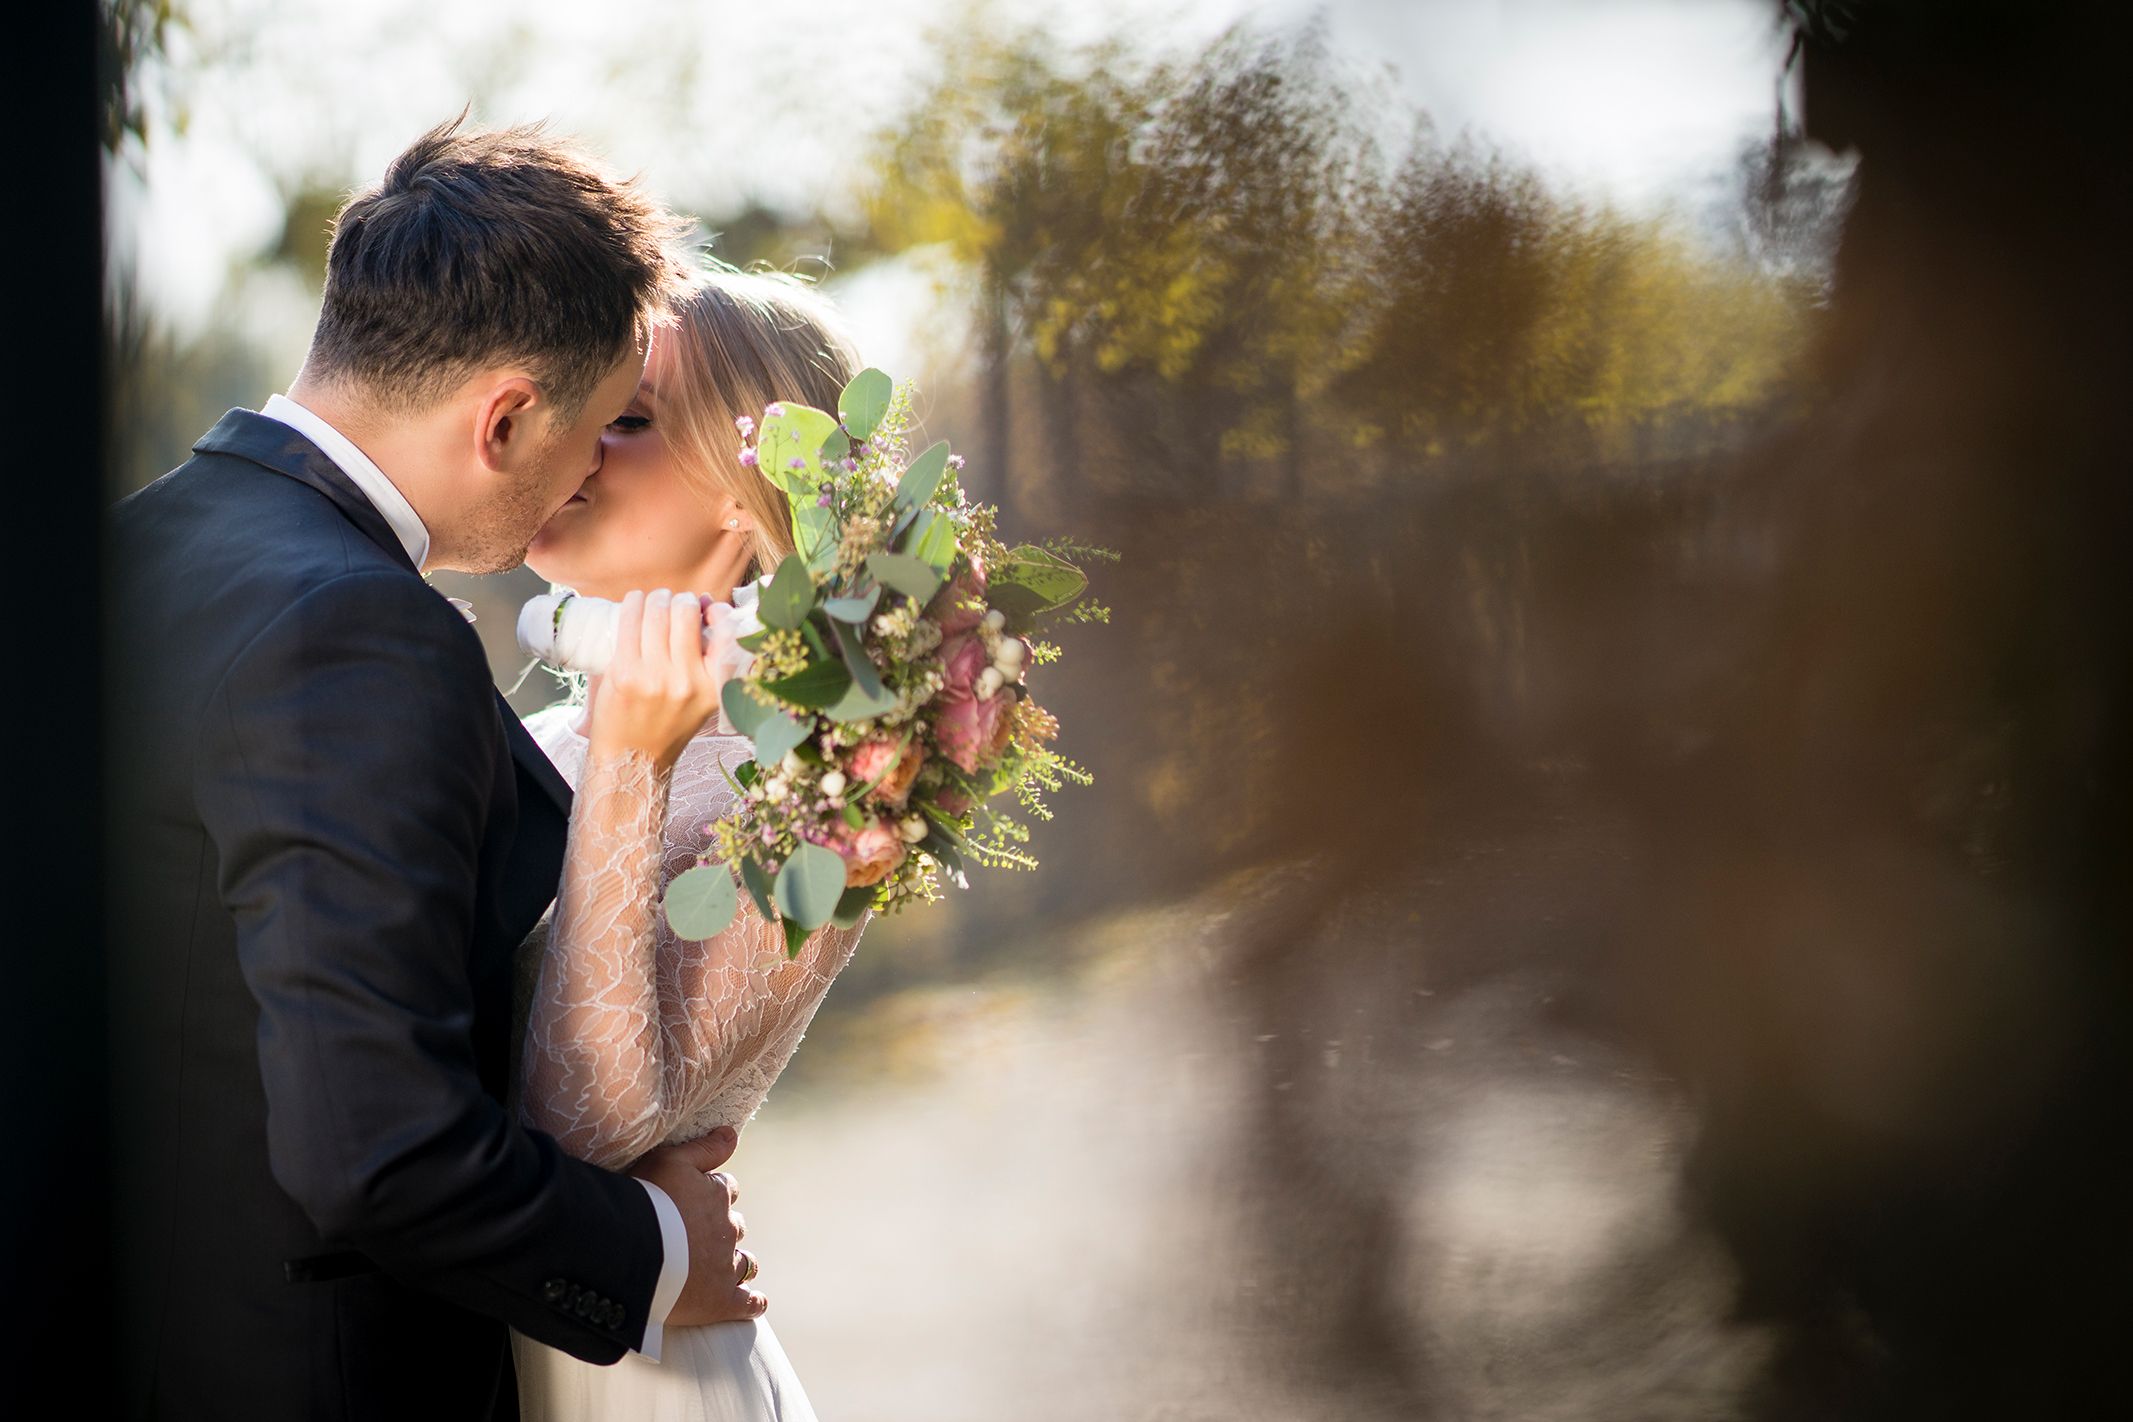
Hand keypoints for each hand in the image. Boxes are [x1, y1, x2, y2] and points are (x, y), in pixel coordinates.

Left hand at [585, 590, 737, 773]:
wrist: (632, 759)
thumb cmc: (666, 724)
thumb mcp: (701, 699)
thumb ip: (706, 659)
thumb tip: (701, 604)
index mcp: (713, 688)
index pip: (727, 632)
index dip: (717, 611)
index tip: (707, 609)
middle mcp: (688, 682)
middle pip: (686, 612)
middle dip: (679, 599)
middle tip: (672, 603)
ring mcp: (655, 677)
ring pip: (658, 611)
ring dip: (655, 598)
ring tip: (653, 602)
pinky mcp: (625, 673)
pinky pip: (630, 621)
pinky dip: (633, 603)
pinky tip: (634, 602)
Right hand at [629, 1127, 768, 1324]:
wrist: (630, 1251)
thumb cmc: (646, 1200)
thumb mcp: (670, 1160)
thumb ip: (705, 1148)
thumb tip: (733, 1133)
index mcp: (717, 1195)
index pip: (726, 1189)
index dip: (712, 1193)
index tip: (696, 1200)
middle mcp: (728, 1229)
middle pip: (734, 1225)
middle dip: (722, 1228)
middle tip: (696, 1237)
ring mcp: (726, 1267)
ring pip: (743, 1261)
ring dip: (736, 1262)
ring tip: (721, 1268)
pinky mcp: (721, 1301)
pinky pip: (746, 1302)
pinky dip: (752, 1302)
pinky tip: (755, 1303)